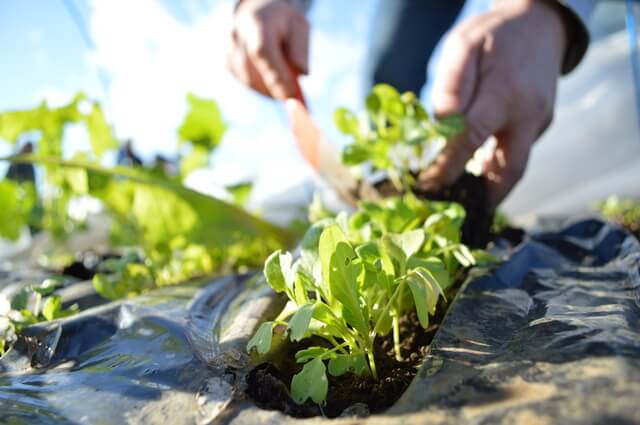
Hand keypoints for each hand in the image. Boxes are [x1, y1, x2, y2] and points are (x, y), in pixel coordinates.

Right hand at [227, 0, 308, 98]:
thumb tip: (302, 74)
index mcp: (257, 22)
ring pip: (248, 80)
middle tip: (291, 98)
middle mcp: (237, 34)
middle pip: (251, 70)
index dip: (275, 76)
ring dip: (268, 90)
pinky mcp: (227, 61)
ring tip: (284, 87)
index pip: (262, 52)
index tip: (290, 95)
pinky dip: (260, 88)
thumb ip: (300, 49)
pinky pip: (244, 82)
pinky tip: (271, 83)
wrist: (260, 11)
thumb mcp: (299, 27)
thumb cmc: (283, 23)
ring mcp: (228, 49)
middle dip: (273, 88)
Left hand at [421, 0, 566, 207]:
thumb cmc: (495, 35)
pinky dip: (497, 170)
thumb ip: (453, 86)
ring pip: (515, 167)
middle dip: (483, 200)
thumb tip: (441, 126)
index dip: (448, 167)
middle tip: (456, 217)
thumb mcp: (465, 46)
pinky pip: (517, 153)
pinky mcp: (541, 125)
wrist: (541, 24)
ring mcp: (540, 122)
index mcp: (505, 94)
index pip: (472, 139)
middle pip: (509, 171)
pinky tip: (475, 178)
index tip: (427, 186)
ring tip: (461, 205)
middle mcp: (529, 115)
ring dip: (490, 190)